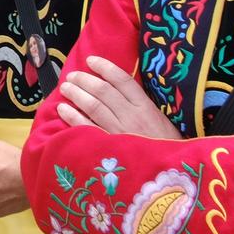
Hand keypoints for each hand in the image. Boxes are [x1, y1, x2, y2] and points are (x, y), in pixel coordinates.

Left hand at [54, 56, 180, 139]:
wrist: (170, 172)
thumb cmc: (166, 147)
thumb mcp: (161, 121)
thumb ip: (141, 105)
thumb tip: (116, 88)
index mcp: (146, 107)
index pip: (123, 80)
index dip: (105, 67)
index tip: (91, 60)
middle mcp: (132, 117)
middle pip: (103, 91)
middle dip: (84, 80)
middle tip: (72, 76)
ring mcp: (119, 132)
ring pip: (93, 106)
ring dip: (76, 94)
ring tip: (65, 88)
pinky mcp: (109, 147)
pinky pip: (86, 128)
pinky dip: (72, 117)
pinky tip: (63, 110)